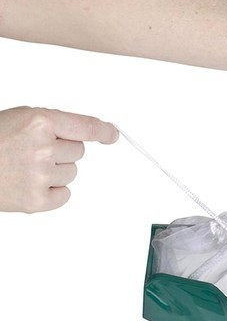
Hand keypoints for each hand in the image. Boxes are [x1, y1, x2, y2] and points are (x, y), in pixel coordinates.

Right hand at [0, 107, 117, 212]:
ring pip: (72, 172)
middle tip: (32, 153)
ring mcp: (41, 174)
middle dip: (61, 151)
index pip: (84, 126)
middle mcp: (43, 146)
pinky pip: (65, 194)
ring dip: (55, 171)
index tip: (112, 134)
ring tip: (25, 168)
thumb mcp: (18, 121)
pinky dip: (52, 192)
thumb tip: (84, 134)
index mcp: (39, 121)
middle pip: (78, 152)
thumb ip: (51, 126)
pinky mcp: (38, 199)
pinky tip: (29, 184)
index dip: (102, 130)